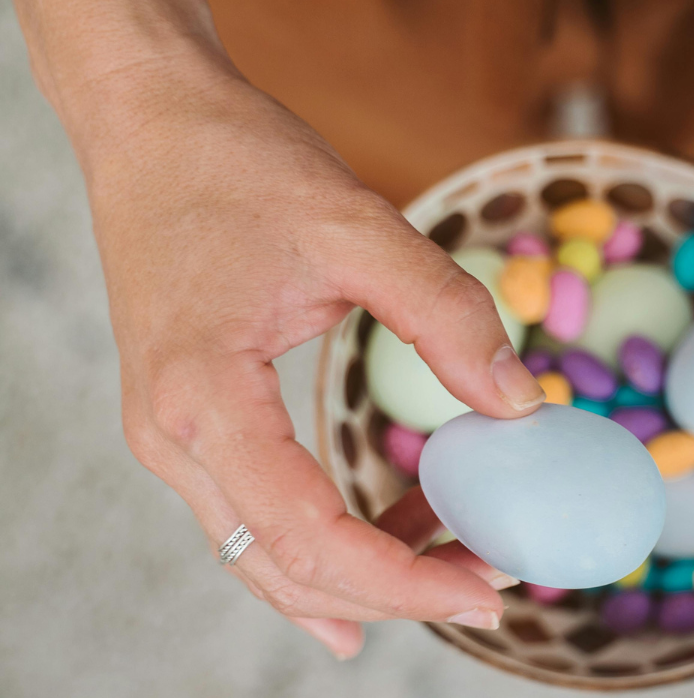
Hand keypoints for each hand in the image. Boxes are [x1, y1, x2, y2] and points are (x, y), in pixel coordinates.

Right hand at [82, 52, 544, 656]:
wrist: (150, 125)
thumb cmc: (237, 166)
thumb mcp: (358, 226)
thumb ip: (445, 312)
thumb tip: (520, 402)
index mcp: (203, 397)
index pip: (307, 535)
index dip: (404, 580)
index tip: (487, 588)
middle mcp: (169, 437)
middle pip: (285, 568)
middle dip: (394, 592)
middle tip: (488, 584)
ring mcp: (168, 435)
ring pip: (266, 554)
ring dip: (361, 573)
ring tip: (452, 561)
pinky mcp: (185, 420)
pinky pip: (255, 511)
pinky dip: (325, 539)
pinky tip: (388, 544)